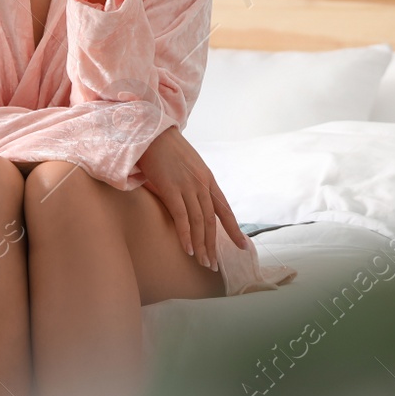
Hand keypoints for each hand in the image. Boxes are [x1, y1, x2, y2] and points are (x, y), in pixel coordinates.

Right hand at [135, 126, 247, 271]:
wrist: (151, 130)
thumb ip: (191, 184)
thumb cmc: (166, 148)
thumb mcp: (187, 166)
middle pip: (212, 220)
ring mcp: (187, 185)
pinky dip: (186, 235)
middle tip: (213, 265)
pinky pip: (182, 216)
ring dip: (201, 245)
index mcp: (208, 179)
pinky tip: (188, 250)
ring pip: (199, 222)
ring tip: (203, 262)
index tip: (243, 245)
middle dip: (213, 244)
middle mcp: (202, 184)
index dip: (234, 229)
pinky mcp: (171, 187)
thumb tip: (190, 202)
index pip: (224, 209)